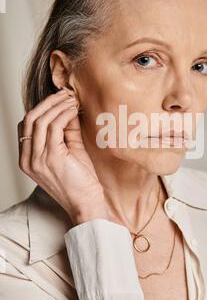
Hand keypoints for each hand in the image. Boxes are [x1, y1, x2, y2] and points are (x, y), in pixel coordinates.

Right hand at [18, 89, 107, 224]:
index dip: (41, 109)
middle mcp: (28, 160)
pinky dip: (64, 114)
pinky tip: (74, 110)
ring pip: (40, 120)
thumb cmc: (80, 182)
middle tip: (65, 95)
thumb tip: (68, 108)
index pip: (26, 126)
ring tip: (72, 100)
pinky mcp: (51, 158)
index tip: (58, 100)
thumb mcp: (70, 152)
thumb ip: (66, 131)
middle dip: (47, 103)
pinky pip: (54, 127)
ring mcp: (38, 159)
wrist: (87, 205)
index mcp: (28, 160)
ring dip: (57, 106)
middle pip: (29, 119)